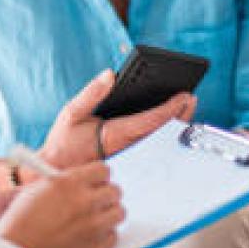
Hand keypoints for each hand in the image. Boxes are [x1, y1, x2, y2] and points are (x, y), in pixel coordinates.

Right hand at [0, 162, 122, 247]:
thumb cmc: (20, 223)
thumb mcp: (37, 190)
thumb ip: (63, 182)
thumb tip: (83, 180)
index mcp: (69, 183)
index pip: (103, 170)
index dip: (98, 176)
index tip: (96, 181)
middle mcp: (85, 203)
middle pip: (115, 191)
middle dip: (105, 194)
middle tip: (96, 200)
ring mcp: (93, 227)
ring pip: (119, 213)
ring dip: (108, 214)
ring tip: (93, 219)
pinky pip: (113, 236)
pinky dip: (104, 235)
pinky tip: (88, 236)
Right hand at [37, 70, 196, 169]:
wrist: (57, 172)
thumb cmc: (63, 144)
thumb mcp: (71, 113)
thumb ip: (92, 93)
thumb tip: (110, 75)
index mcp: (117, 133)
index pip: (152, 119)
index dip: (171, 107)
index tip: (185, 95)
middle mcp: (128, 147)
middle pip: (163, 130)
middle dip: (180, 114)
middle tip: (191, 98)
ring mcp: (130, 155)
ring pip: (160, 139)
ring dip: (174, 123)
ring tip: (184, 107)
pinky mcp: (129, 159)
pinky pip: (152, 144)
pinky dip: (163, 131)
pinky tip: (169, 122)